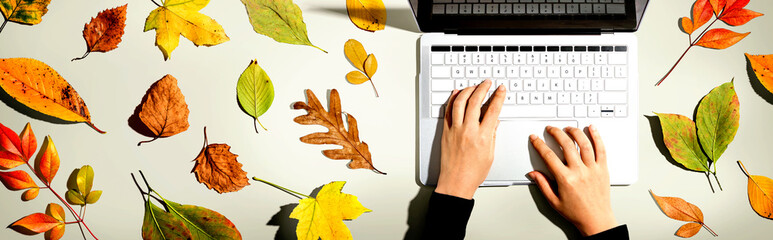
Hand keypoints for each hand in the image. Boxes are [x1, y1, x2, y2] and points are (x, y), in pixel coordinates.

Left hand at [435, 80, 504, 199]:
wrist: (456, 183)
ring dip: (467, 90)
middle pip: (475, 101)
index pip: (493, 110)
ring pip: (460, 102)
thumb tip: (494, 121)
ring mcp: (455, 130)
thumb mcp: (490, 154)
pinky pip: (448, 111)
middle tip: (487, 83)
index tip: (501, 89)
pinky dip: (452, 100)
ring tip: (473, 86)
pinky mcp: (445, 132)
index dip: (498, 97)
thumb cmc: (473, 173)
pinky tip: (456, 94)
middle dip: (483, 88)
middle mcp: (468, 130)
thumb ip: (493, 135)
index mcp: (483, 136)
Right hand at [528, 125, 616, 235]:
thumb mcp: (553, 201)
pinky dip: (597, 137)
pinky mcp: (603, 169)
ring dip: (574, 132)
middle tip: (550, 129)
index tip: (536, 139)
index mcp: (565, 179)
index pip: (549, 156)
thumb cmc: (577, 212)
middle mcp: (579, 171)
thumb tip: (533, 173)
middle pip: (566, 145)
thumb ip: (543, 184)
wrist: (596, 219)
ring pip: (584, 144)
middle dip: (556, 133)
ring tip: (568, 128)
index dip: (539, 144)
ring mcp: (592, 169)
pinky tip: (592, 128)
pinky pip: (601, 149)